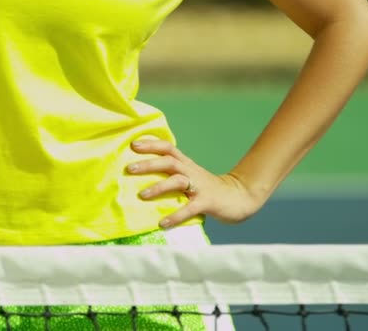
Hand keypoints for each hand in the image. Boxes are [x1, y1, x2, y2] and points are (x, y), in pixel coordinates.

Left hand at [126, 140, 261, 227]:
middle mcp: (190, 172)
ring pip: (177, 181)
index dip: (151, 144)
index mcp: (186, 164)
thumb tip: (140, 180)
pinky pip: (189, 209)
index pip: (168, 147)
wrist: (239, 197)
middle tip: (129, 169)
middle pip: (168, 161)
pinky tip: (162, 223)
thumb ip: (170, 175)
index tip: (133, 145)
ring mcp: (199, 186)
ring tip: (142, 195)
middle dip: (148, 164)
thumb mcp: (189, 176)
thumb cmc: (207, 189)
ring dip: (158, 187)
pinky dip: (175, 216)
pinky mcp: (206, 202)